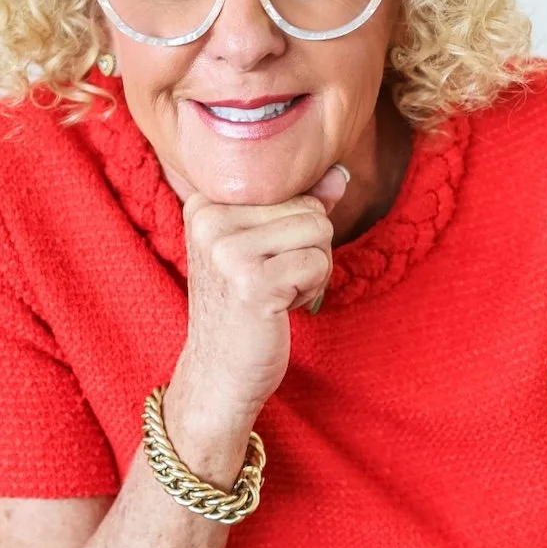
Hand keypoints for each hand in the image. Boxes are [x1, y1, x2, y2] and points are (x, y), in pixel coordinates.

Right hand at [173, 165, 348, 424]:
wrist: (218, 373)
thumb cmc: (244, 305)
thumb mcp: (266, 245)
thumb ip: (301, 204)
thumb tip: (341, 173)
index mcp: (206, 203)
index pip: (289, 186)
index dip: (294, 226)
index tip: (262, 258)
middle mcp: (209, 220)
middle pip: (308, 206)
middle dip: (308, 247)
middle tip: (273, 281)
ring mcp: (227, 251)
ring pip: (319, 230)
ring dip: (314, 268)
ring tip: (277, 292)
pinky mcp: (252, 283)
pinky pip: (318, 263)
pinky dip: (313, 288)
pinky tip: (281, 308)